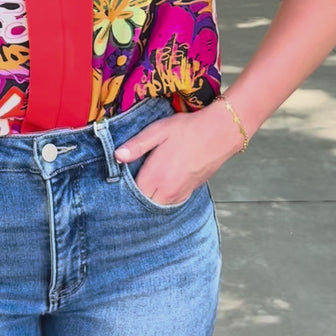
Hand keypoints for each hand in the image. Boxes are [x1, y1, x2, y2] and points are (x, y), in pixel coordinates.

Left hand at [114, 103, 243, 204]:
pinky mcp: (190, 192)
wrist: (220, 133)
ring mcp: (180, 194)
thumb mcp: (158, 131)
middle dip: (133, 197)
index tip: (115, 181)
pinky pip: (170, 203)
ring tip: (142, 185)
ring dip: (148, 198)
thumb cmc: (187, 129)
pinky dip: (162, 198)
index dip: (121, 189)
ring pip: (157, 205)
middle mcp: (167, 191)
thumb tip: (117, 156)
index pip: (130, 194)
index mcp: (155, 176)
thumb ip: (136, 145)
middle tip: (127, 184)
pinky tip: (159, 186)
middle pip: (143, 204)